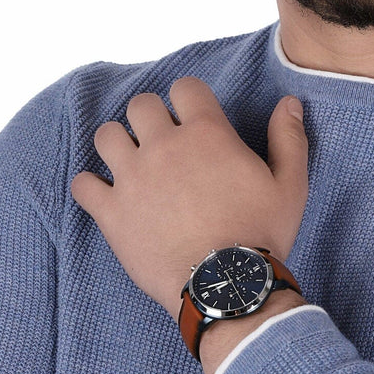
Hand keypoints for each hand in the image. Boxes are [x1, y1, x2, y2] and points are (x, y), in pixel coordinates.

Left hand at [71, 77, 307, 320]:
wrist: (226, 286)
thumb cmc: (261, 234)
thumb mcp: (290, 185)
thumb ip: (289, 138)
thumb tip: (289, 102)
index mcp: (207, 133)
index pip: (184, 87)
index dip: (189, 98)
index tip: (193, 117)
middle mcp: (165, 146)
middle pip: (140, 104)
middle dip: (151, 116)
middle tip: (162, 140)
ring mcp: (133, 178)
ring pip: (106, 136)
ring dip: (118, 143)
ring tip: (132, 162)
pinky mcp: (112, 212)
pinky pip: (83, 184)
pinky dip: (91, 186)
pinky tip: (108, 195)